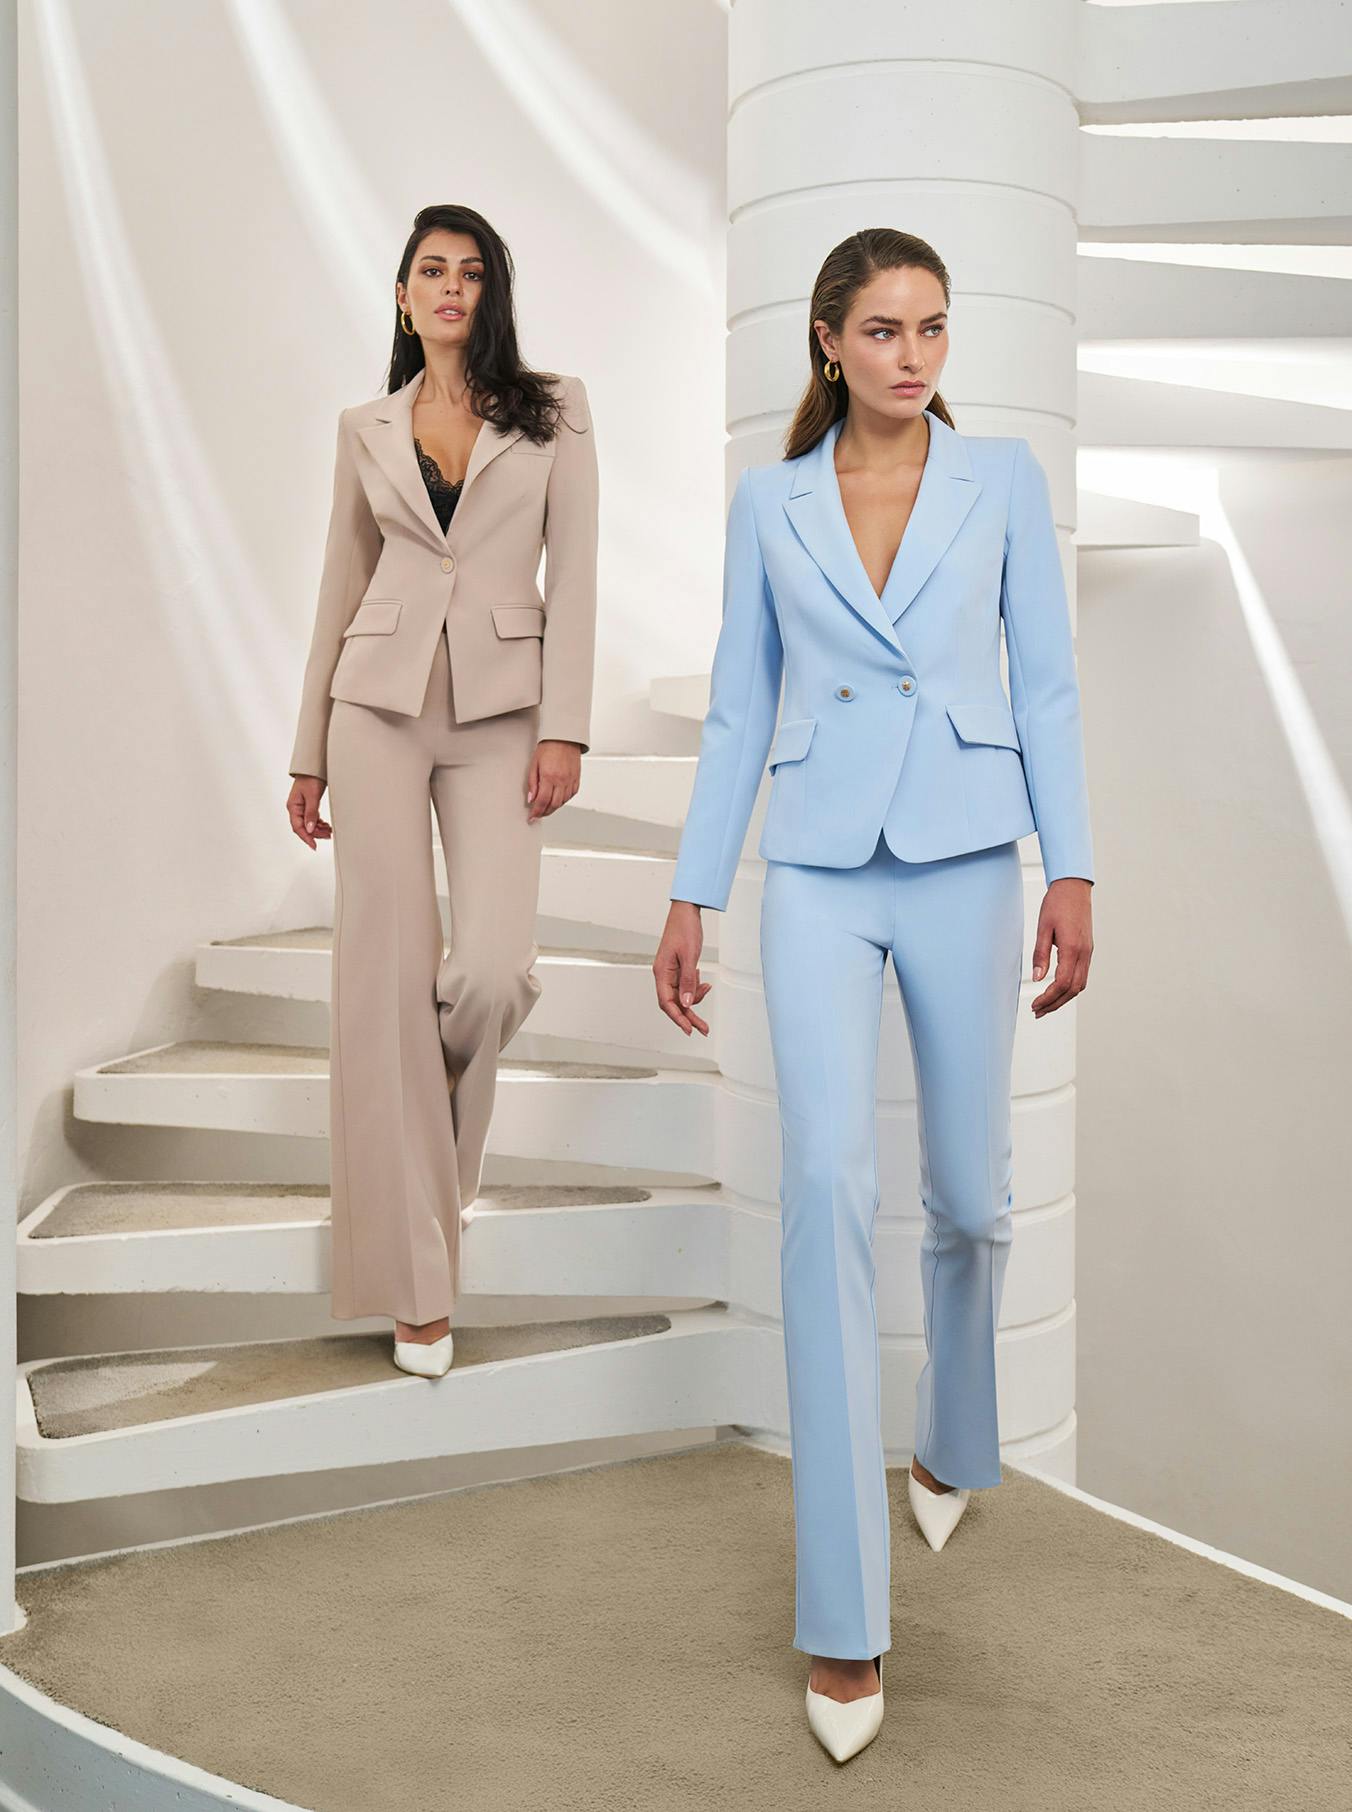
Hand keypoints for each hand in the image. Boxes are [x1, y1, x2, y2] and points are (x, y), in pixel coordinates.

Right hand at [287, 776, 330, 849]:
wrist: (313, 767)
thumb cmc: (310, 779)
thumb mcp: (312, 797)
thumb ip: (311, 813)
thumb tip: (309, 829)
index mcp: (293, 807)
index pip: (298, 827)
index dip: (306, 838)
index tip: (314, 845)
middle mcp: (296, 808)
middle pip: (304, 827)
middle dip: (315, 833)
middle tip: (327, 836)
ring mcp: (301, 807)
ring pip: (308, 824)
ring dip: (318, 829)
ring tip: (329, 831)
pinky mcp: (307, 805)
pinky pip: (312, 818)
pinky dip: (319, 823)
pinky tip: (326, 825)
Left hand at [527, 739, 581, 820]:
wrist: (564, 737)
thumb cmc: (548, 747)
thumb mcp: (534, 764)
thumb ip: (532, 783)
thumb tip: (531, 798)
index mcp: (549, 776)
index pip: (542, 801)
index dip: (536, 812)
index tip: (532, 816)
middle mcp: (562, 780)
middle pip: (553, 805)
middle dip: (545, 812)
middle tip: (538, 814)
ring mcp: (570, 780)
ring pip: (563, 802)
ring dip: (554, 808)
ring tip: (546, 808)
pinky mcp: (576, 779)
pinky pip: (571, 795)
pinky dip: (563, 801)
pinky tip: (557, 799)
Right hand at [654, 901, 712, 1035]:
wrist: (686, 911)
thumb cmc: (684, 929)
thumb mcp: (690, 956)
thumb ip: (688, 981)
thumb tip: (687, 1003)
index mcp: (661, 972)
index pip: (667, 1002)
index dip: (678, 1018)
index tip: (689, 1029)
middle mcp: (663, 974)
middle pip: (674, 1003)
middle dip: (689, 1016)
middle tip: (703, 1028)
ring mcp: (670, 972)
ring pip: (680, 996)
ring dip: (694, 999)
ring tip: (707, 990)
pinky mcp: (677, 968)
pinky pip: (684, 986)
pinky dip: (695, 988)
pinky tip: (703, 982)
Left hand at [1030, 877, 1092, 1016]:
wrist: (1074, 887)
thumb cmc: (1057, 903)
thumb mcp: (1043, 927)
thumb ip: (1040, 954)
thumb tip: (1037, 978)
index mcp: (1073, 948)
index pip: (1063, 983)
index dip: (1048, 997)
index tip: (1035, 1005)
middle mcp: (1084, 953)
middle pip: (1073, 989)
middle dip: (1055, 1003)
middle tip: (1038, 1011)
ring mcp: (1088, 952)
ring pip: (1080, 984)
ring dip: (1063, 998)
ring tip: (1045, 1005)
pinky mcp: (1087, 949)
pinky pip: (1082, 975)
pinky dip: (1070, 987)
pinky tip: (1057, 990)